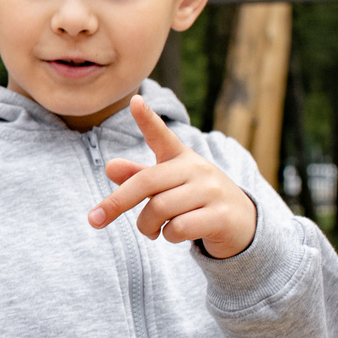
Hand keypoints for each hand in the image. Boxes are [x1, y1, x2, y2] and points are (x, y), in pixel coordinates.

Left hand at [86, 97, 259, 259]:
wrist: (242, 223)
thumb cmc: (195, 200)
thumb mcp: (167, 186)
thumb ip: (138, 178)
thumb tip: (109, 167)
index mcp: (181, 157)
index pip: (162, 135)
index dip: (147, 119)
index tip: (134, 101)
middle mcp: (197, 169)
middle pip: (146, 183)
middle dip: (115, 203)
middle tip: (96, 220)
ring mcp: (212, 191)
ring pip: (160, 209)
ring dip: (146, 226)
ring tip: (152, 231)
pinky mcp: (221, 216)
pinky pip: (179, 228)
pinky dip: (168, 236)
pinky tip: (174, 235)